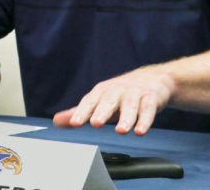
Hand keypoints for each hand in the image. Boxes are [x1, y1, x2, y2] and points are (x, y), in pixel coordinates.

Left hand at [52, 66, 174, 134]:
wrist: (153, 78)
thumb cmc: (121, 93)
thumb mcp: (100, 101)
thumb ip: (80, 112)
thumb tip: (56, 121)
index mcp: (101, 92)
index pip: (89, 101)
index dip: (82, 112)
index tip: (74, 123)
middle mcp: (117, 91)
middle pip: (108, 101)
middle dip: (102, 111)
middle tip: (96, 123)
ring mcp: (134, 94)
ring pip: (130, 106)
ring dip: (126, 118)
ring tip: (121, 130)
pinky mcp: (151, 99)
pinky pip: (148, 110)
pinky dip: (145, 120)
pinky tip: (140, 131)